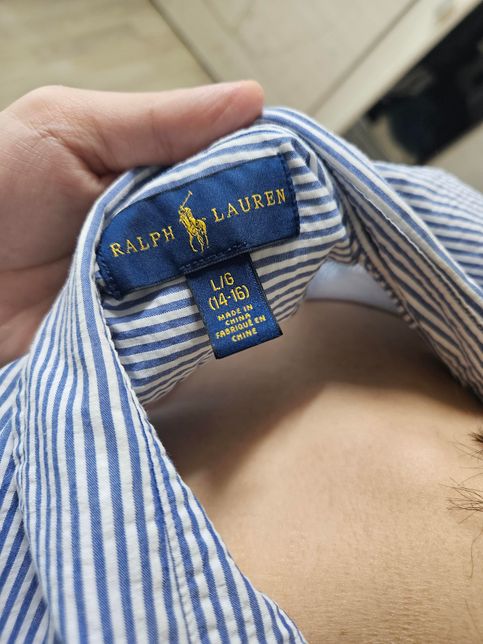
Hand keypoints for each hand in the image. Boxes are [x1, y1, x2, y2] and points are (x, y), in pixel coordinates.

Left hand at [0, 82, 262, 365]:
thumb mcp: (69, 128)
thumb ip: (158, 120)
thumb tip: (248, 103)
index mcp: (158, 182)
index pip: (235, 180)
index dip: (266, 182)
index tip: (293, 186)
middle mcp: (165, 239)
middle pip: (237, 244)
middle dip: (252, 244)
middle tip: (258, 242)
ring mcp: (157, 294)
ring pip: (220, 295)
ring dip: (221, 292)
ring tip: (207, 283)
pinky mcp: (144, 345)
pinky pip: (187, 345)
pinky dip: (193, 336)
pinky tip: (185, 324)